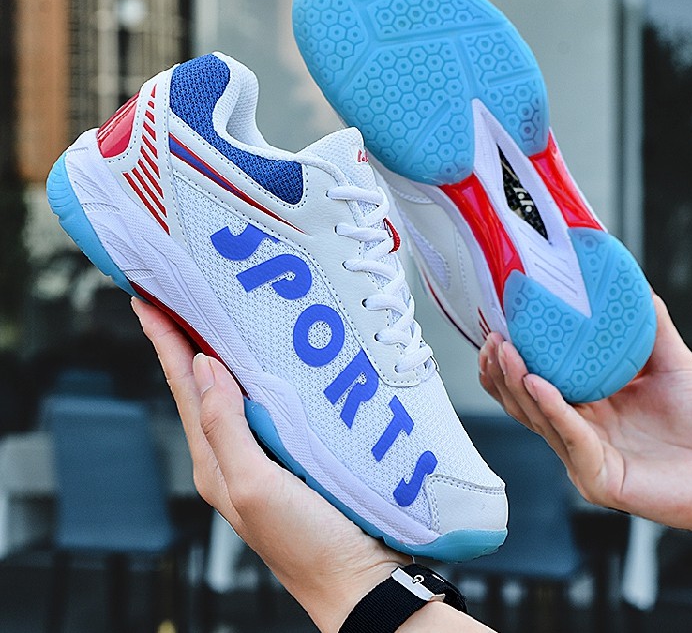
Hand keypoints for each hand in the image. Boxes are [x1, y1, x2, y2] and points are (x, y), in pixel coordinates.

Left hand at [131, 298, 406, 632]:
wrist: (357, 580)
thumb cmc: (307, 543)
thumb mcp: (254, 485)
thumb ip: (225, 427)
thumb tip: (204, 367)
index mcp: (216, 462)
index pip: (183, 388)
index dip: (164, 343)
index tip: (147, 303)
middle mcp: (233, 455)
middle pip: (202, 385)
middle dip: (184, 340)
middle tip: (174, 298)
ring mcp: (263, 454)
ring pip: (234, 393)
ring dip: (218, 353)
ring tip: (211, 318)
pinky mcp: (293, 453)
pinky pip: (266, 405)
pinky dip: (257, 376)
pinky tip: (267, 361)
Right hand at [479, 295, 691, 555]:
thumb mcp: (673, 365)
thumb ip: (651, 328)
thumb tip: (635, 285)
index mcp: (587, 410)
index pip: (533, 385)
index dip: (510, 361)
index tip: (498, 328)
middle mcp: (578, 434)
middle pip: (523, 402)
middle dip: (501, 371)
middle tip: (493, 339)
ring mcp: (584, 458)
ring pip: (537, 418)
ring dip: (517, 384)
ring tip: (507, 352)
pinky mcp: (598, 479)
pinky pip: (569, 438)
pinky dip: (552, 410)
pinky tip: (539, 384)